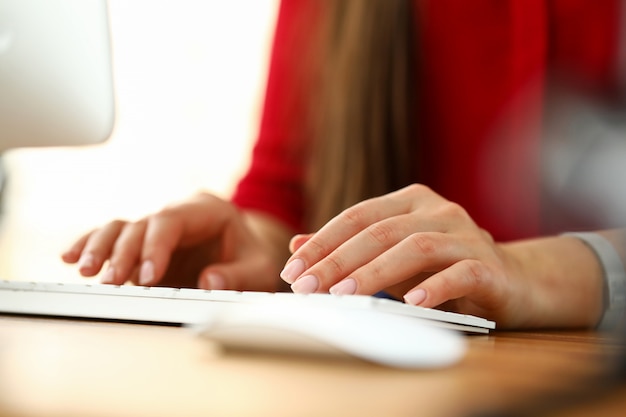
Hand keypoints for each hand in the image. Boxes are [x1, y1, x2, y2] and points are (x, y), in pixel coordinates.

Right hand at [62, 192, 289, 290]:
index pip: (174, 220)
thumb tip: (210, 282)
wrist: (245, 258)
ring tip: (84, 271)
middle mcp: (177, 214)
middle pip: (142, 225)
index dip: (156, 245)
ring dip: (101, 248)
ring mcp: (157, 228)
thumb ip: (239, 275)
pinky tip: (69, 258)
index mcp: (207, 210)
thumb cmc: (252, 260)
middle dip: (125, 253)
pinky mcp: (142, 245)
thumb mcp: (260, 268)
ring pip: (121, 227)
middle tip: (112, 282)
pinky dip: (91, 245)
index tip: (148, 276)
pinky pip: (112, 237)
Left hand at [279, 184, 603, 327]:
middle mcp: (438, 210)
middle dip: (338, 260)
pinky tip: (410, 303)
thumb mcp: (393, 256)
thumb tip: (297, 246)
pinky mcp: (489, 265)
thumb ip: (350, 250)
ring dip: (376, 273)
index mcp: (411, 201)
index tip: (292, 270)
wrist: (514, 280)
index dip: (323, 242)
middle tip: (307, 286)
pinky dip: (434, 287)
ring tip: (344, 296)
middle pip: (380, 231)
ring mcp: (466, 234)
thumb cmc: (445, 267)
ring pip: (415, 248)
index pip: (357, 216)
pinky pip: (459, 273)